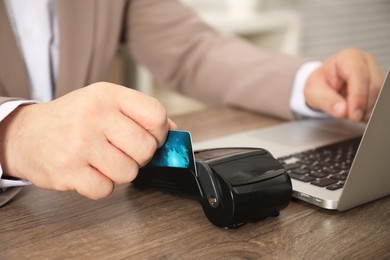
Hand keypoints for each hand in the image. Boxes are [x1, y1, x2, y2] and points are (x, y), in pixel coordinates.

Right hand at [0, 82, 176, 198]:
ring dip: (120, 172)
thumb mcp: (105, 102)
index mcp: (108, 95)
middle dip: (140, 157)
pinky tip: (90, 172)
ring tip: (104, 161)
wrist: (26, 133)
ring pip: (129, 172)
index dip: (160, 133)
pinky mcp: (68, 171)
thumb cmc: (72, 119)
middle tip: (124, 151)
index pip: (156, 116)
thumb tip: (173, 131)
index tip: (151, 137)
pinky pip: (106, 190)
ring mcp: (80, 143)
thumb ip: (140, 114)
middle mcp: (94, 116)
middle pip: (145, 148)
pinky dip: (102, 186)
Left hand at [304, 48, 383, 121]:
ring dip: (367, 111)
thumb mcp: (314, 92)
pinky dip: (371, 112)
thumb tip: (343, 111)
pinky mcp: (381, 86)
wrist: (325, 86)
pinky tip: (360, 114)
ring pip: (381, 95)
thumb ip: (326, 100)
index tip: (354, 115)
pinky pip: (381, 102)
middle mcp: (366, 62)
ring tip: (351, 114)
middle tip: (350, 117)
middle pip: (374, 86)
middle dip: (363, 107)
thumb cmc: (320, 85)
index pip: (359, 75)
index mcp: (349, 57)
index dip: (358, 96)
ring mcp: (377, 73)